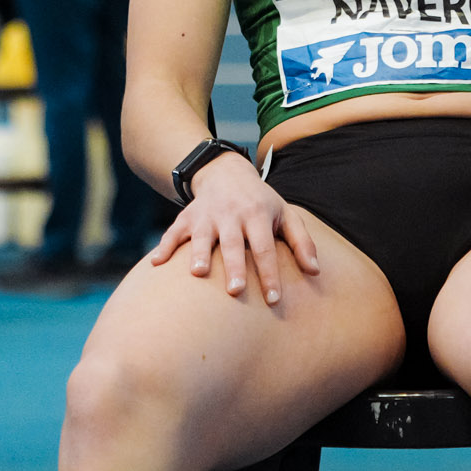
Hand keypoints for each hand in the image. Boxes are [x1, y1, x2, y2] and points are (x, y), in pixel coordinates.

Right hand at [149, 151, 323, 304]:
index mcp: (257, 214)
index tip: (274, 300)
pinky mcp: (187, 217)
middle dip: (233, 267)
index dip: (270, 274)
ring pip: (201, 236)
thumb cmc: (260, 201)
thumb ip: (301, 241)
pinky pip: (173, 232)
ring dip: (198, 253)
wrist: (224, 171)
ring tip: (197, 274)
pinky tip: (156, 264)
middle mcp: (231, 214)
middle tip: (235, 291)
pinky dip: (164, 247)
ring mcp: (206, 215)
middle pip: (233, 244)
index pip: (265, 248)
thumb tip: (315, 272)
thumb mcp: (285, 214)